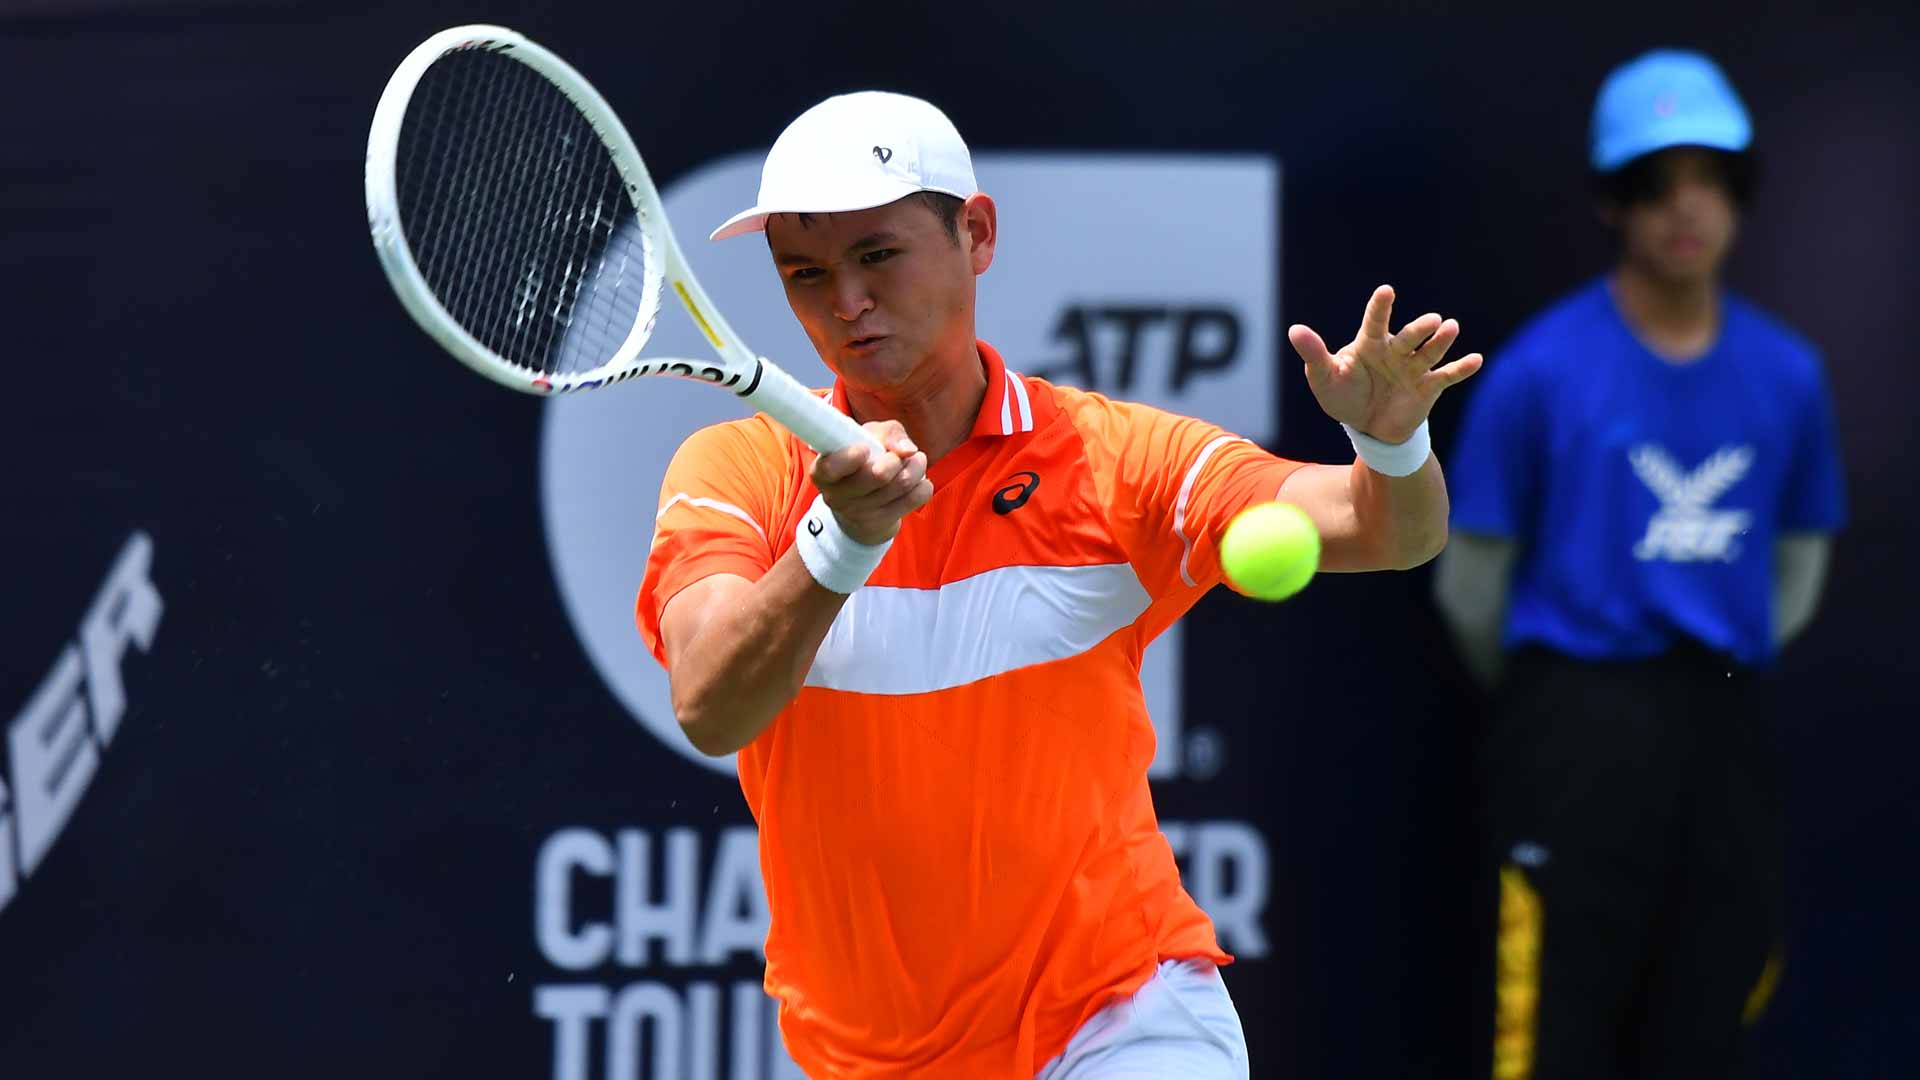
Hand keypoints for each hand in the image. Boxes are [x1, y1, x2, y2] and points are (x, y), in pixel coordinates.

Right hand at [809, 420, 932, 544]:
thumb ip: (888, 433)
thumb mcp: (869, 437)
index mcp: (823, 471)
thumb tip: (907, 450)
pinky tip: (917, 481)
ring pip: (902, 483)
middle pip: (878, 475)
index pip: (831, 467)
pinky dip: (923, 484)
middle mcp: (836, 496)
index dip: (850, 457)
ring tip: (915, 461)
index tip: (865, 448)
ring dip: (917, 466)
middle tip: (899, 455)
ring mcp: (858, 514)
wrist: (861, 507)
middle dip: (897, 458)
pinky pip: (916, 497)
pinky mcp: (881, 523)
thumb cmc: (864, 460)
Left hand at [1288, 284, 1483, 443]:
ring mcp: (1413, 368)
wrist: (1367, 426)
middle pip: (1410, 336)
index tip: (1386, 291)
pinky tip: (1476, 359)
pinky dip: (1462, 368)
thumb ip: (1314, 355)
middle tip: (1432, 320)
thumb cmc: (1343, 396)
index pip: (1375, 321)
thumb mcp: (1324, 378)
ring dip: (1442, 341)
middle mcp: (1395, 351)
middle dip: (1420, 329)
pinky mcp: (1428, 387)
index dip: (1380, 307)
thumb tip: (1295, 330)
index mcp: (1370, 344)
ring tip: (1451, 328)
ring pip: (1430, 352)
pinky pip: (1446, 376)